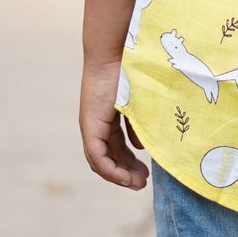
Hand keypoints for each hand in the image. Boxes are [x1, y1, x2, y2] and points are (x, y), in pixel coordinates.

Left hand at [79, 59, 147, 188]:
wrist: (116, 53)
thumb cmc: (132, 72)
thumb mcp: (138, 104)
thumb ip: (138, 125)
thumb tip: (141, 146)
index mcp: (106, 119)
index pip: (115, 149)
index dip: (129, 164)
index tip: (147, 173)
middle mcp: (96, 126)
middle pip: (108, 159)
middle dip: (126, 173)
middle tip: (142, 183)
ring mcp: (91, 127)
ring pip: (101, 161)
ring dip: (119, 175)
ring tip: (138, 183)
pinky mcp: (90, 127)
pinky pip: (98, 157)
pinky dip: (111, 171)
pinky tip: (126, 177)